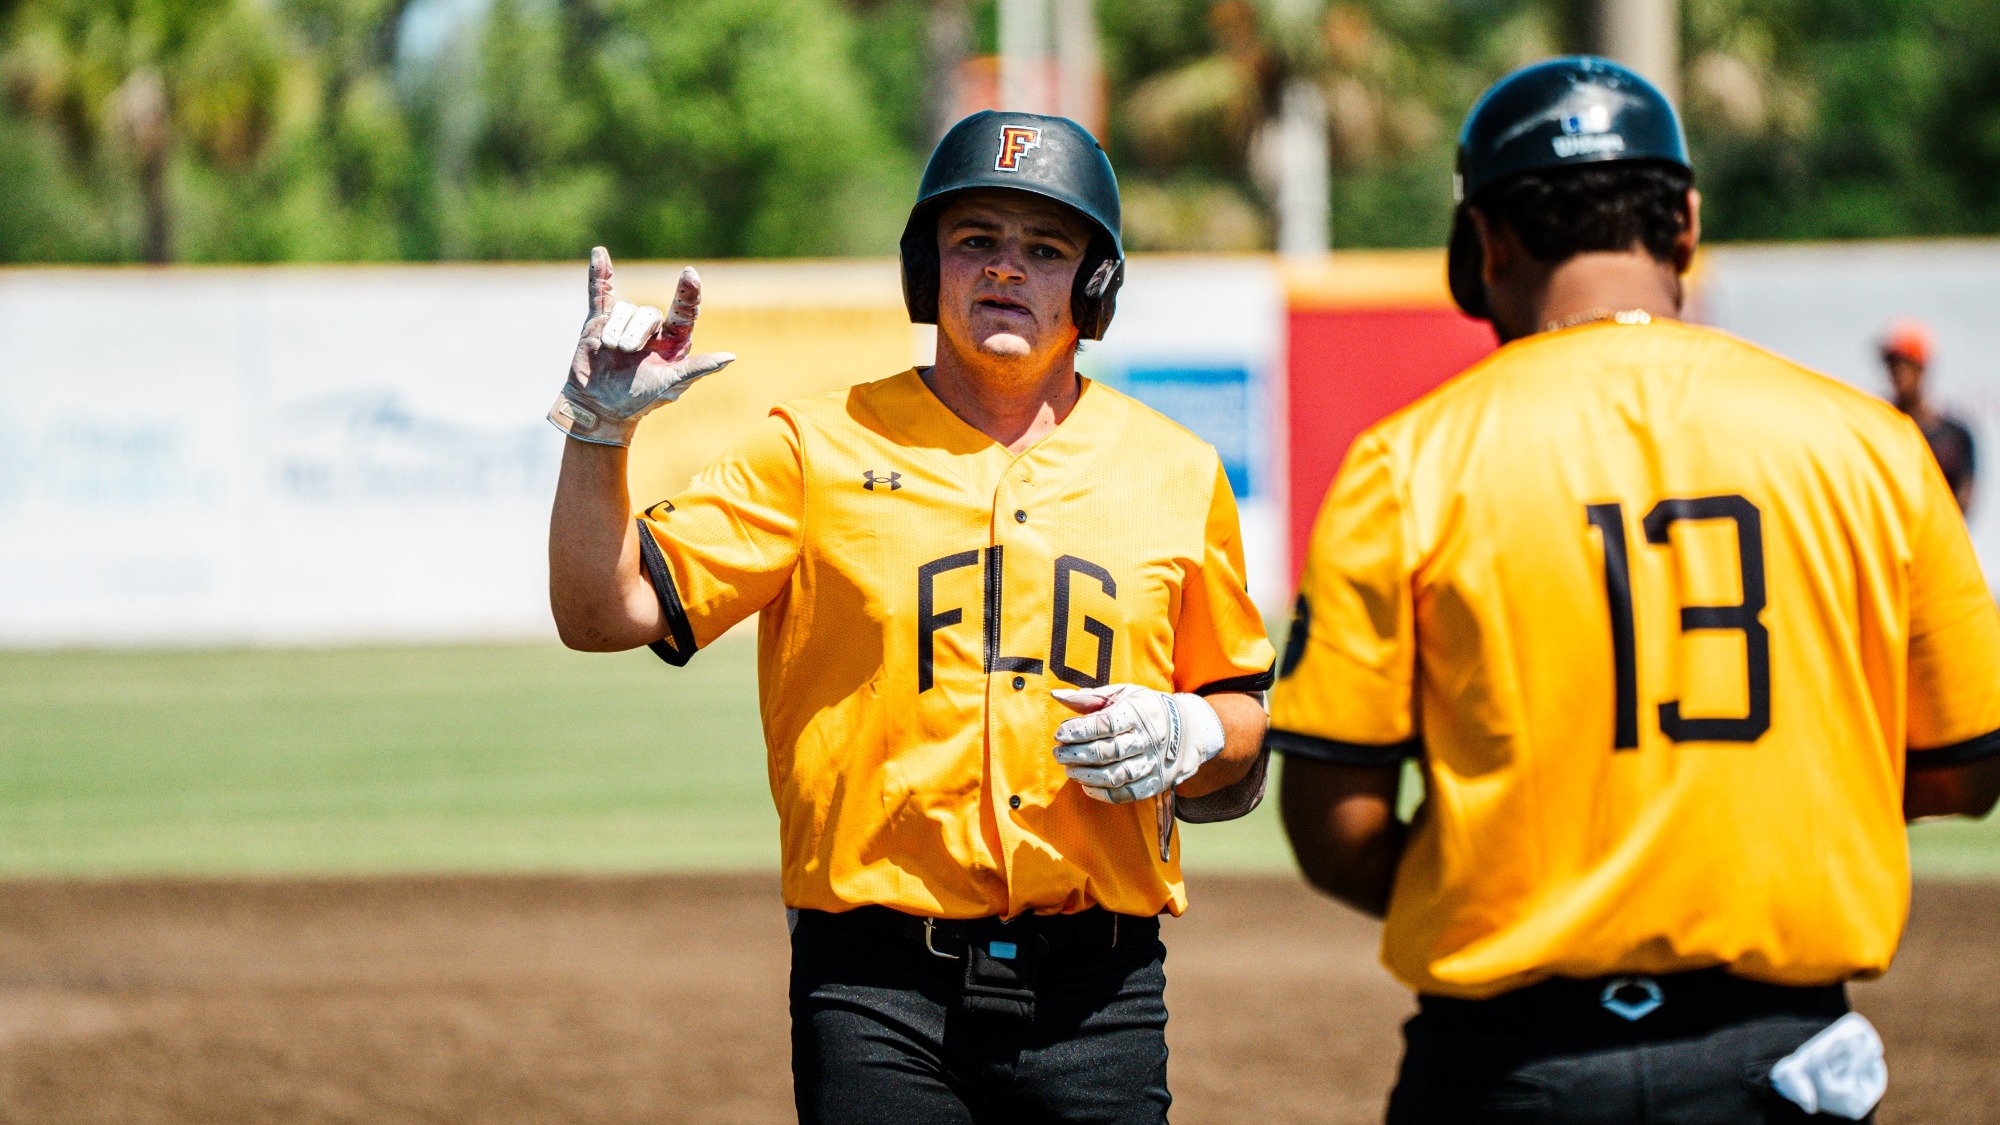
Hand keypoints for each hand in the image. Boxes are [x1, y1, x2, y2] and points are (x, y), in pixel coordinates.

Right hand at [547, 246, 735, 445]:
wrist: (600, 406)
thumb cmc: (640, 399)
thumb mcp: (672, 384)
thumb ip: (698, 368)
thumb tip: (730, 357)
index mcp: (675, 340)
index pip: (686, 310)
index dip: (688, 292)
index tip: (690, 275)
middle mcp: (653, 328)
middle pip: (648, 311)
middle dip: (635, 333)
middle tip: (627, 353)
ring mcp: (625, 323)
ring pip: (624, 308)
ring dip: (615, 330)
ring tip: (610, 350)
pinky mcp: (600, 321)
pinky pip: (600, 293)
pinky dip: (599, 274)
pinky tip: (600, 253)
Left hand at [1050, 684, 1225, 803]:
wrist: (1189, 728)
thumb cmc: (1146, 708)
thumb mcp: (1123, 694)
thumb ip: (1091, 698)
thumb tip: (1058, 695)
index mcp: (1138, 713)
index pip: (1104, 725)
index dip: (1078, 731)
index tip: (1060, 734)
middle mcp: (1148, 739)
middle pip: (1107, 752)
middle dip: (1077, 754)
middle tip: (1059, 754)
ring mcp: (1153, 763)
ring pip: (1115, 775)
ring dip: (1087, 775)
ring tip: (1070, 770)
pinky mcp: (1156, 783)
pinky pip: (1127, 793)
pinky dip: (1103, 793)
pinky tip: (1087, 786)